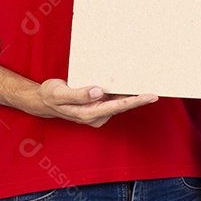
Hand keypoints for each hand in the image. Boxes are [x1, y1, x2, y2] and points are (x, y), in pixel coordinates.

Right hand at [36, 79, 157, 127]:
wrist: (43, 101)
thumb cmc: (51, 95)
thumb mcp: (60, 93)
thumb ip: (79, 94)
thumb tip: (98, 92)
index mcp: (88, 113)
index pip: (117, 106)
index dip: (135, 101)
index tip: (150, 96)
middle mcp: (96, 116)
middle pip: (123, 106)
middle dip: (139, 98)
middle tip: (157, 88)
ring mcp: (97, 113)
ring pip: (120, 104)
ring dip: (132, 96)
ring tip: (148, 84)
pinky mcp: (97, 107)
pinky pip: (114, 101)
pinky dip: (123, 94)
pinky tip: (130, 85)